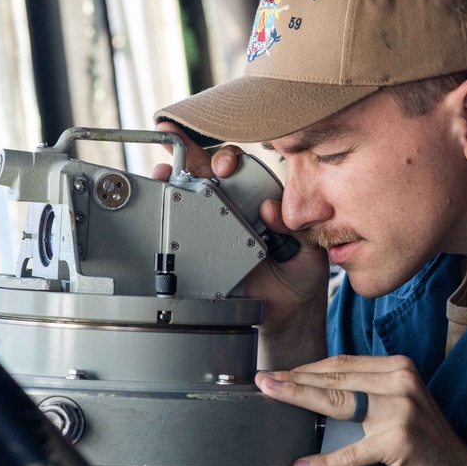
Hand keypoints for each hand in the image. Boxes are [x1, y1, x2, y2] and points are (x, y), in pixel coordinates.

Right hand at [152, 122, 328, 367]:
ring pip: (188, 191)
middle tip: (194, 156)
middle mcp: (234, 206)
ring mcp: (213, 225)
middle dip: (195, 153)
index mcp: (260, 198)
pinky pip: (180, 227)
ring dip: (173, 173)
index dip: (231, 158)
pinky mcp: (198, 248)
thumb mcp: (307, 247)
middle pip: (209, 169)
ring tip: (164, 169)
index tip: (227, 166)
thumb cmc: (300, 273)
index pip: (243, 167)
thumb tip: (270, 208)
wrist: (285, 312)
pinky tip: (159, 195)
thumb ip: (294, 227)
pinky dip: (166, 209)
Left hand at [255, 354, 466, 465]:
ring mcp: (400, 410)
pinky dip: (324, 461)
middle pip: (335, 377)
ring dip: (299, 399)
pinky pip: (351, 451)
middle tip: (264, 380)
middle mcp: (400, 382)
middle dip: (295, 379)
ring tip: (272, 399)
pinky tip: (303, 463)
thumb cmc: (424, 444)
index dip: (308, 368)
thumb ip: (367, 392)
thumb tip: (316, 389)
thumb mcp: (398, 405)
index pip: (342, 363)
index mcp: (398, 368)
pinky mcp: (398, 441)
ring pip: (338, 402)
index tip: (280, 374)